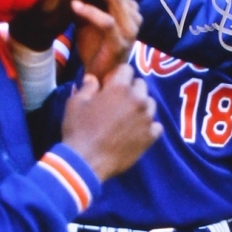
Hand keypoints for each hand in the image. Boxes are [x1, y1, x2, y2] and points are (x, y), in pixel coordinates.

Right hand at [62, 64, 161, 181]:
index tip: (109, 85)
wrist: (86, 163)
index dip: (117, 75)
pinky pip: (156, 126)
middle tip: (118, 101)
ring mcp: (146, 119)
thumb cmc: (78, 130)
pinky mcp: (150, 137)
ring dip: (141, 106)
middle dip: (131, 89)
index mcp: (119, 88)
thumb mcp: (75, 104)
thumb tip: (93, 79)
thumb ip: (88, 87)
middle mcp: (137, 100)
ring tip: (128, 117)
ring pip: (150, 104)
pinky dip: (149, 126)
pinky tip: (137, 131)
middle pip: (141, 85)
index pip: (127, 69)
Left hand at [72, 0, 141, 83]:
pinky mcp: (121, 43)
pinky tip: (74, 5)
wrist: (99, 76)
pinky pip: (107, 22)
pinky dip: (90, 11)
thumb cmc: (94, 45)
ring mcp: (130, 30)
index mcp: (128, 9)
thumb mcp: (89, 17)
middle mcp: (134, 17)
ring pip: (115, 1)